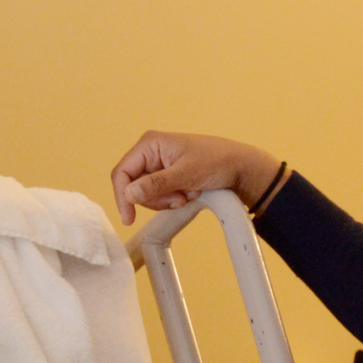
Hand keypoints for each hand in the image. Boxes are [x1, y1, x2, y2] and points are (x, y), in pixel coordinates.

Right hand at [109, 131, 281, 225]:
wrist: (241, 166)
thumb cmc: (217, 161)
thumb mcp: (186, 174)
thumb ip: (156, 184)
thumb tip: (129, 194)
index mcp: (150, 144)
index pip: (122, 173)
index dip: (123, 196)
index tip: (129, 218)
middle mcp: (151, 152)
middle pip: (134, 187)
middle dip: (156, 198)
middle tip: (179, 199)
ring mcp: (159, 164)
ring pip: (147, 194)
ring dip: (168, 200)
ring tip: (188, 193)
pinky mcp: (167, 175)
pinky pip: (160, 195)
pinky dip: (174, 199)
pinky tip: (191, 192)